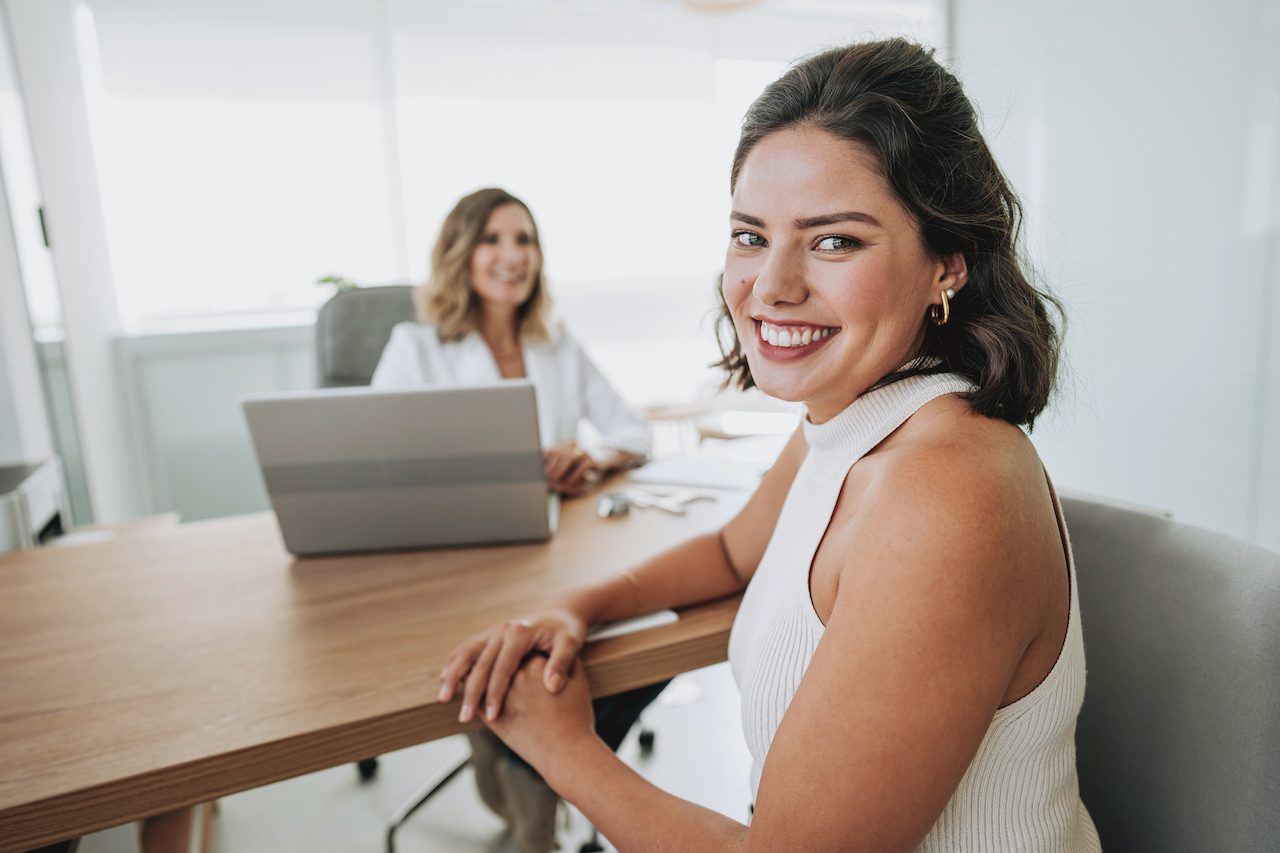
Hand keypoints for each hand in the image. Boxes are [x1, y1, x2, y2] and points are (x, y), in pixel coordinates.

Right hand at [438, 607, 586, 722]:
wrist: (561, 613)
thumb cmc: (568, 632)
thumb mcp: (571, 644)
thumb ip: (562, 664)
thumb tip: (552, 687)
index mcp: (520, 632)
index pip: (503, 667)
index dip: (496, 692)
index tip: (492, 716)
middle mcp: (503, 629)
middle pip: (480, 662)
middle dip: (471, 691)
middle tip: (464, 718)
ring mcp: (493, 630)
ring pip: (467, 653)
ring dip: (453, 675)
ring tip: (444, 698)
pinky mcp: (489, 635)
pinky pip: (468, 648)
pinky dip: (455, 662)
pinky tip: (445, 679)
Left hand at [487, 654, 596, 775]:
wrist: (567, 752)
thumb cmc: (576, 718)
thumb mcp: (578, 683)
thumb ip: (566, 662)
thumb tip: (558, 652)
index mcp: (537, 662)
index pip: (523, 648)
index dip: (523, 650)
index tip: (523, 653)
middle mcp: (517, 675)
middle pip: (500, 659)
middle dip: (496, 659)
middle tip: (494, 660)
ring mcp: (502, 695)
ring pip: (482, 675)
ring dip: (479, 674)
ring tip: (476, 675)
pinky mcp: (492, 716)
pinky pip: (477, 699)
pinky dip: (474, 695)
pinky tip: (475, 695)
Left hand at [544, 441, 604, 496]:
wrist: (603, 459)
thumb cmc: (581, 462)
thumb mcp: (569, 461)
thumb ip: (557, 463)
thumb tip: (542, 470)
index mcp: (566, 444)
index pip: (551, 449)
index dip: (544, 460)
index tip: (539, 470)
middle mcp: (574, 445)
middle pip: (559, 453)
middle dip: (551, 466)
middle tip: (546, 477)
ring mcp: (584, 451)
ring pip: (570, 457)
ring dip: (560, 470)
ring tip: (555, 480)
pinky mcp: (593, 459)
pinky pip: (582, 465)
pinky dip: (574, 474)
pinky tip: (569, 481)